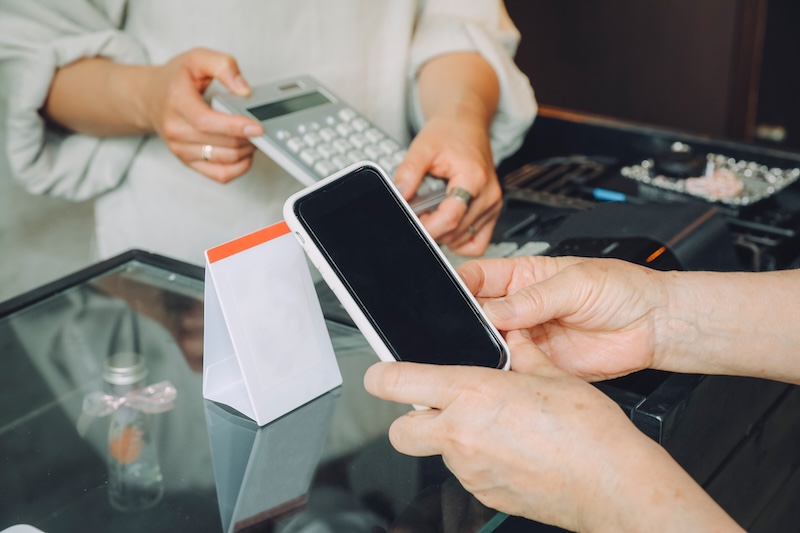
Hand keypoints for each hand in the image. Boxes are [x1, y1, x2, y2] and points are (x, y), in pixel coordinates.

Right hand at [141, 48, 263, 182]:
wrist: (151, 98)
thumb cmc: (176, 79)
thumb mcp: (197, 58)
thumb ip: (223, 66)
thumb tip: (244, 90)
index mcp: (177, 102)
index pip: (206, 121)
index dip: (234, 126)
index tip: (257, 127)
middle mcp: (175, 129)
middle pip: (221, 142)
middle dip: (247, 137)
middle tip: (259, 126)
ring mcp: (180, 148)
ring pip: (224, 159)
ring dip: (246, 150)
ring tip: (251, 136)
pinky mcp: (188, 162)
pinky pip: (220, 175)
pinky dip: (239, 167)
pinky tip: (245, 154)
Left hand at [364, 331, 736, 531]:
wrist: (613, 484)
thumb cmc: (588, 432)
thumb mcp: (552, 376)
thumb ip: (522, 354)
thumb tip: (513, 338)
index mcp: (472, 394)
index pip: (397, 382)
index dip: (380, 375)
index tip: (380, 373)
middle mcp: (461, 434)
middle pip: (401, 430)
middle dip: (409, 417)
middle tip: (438, 405)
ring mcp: (469, 469)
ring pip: (437, 451)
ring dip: (453, 437)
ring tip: (495, 426)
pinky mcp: (483, 493)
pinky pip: (465, 471)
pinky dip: (477, 458)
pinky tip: (510, 450)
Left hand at [394, 51, 502, 256]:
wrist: (466, 124)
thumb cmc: (449, 132)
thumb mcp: (422, 147)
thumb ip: (408, 173)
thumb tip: (399, 196)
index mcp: (473, 178)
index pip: (449, 219)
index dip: (426, 227)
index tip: (411, 223)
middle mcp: (488, 195)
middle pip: (454, 232)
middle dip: (430, 227)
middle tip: (417, 210)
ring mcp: (493, 205)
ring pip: (462, 239)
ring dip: (442, 232)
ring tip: (430, 210)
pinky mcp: (492, 211)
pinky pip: (477, 242)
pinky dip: (459, 241)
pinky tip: (445, 224)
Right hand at [457, 256, 665, 380]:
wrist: (655, 326)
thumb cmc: (625, 290)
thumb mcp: (576, 283)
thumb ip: (533, 298)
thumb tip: (493, 310)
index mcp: (524, 276)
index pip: (478, 276)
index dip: (461, 284)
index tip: (451, 295)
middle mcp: (522, 306)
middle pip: (478, 312)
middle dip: (468, 320)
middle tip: (470, 327)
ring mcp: (530, 336)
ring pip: (491, 342)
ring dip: (486, 346)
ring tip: (492, 345)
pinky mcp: (541, 364)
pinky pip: (514, 368)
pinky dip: (507, 370)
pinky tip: (509, 366)